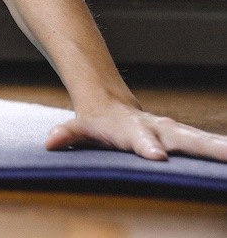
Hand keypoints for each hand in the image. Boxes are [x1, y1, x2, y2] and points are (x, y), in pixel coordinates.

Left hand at [45, 102, 226, 161]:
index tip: (157, 156)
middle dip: (205, 147)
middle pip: (184, 138)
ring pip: (202, 140)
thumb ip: (66, 134)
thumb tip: (49, 142)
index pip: (140, 140)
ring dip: (222, 148)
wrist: (111, 104)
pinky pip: (208, 144)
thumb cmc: (95, 122)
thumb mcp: (78, 127)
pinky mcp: (185, 137)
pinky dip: (223, 150)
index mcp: (131, 130)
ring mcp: (173, 132)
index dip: (147, 147)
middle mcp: (157, 129)